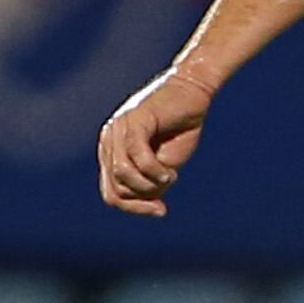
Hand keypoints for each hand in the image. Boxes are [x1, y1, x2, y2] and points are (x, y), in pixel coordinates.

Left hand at [97, 64, 217, 216]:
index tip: (161, 210)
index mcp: (112, 153)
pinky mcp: (134, 121)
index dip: (135, 208)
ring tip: (171, 175)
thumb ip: (150, 184)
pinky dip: (155, 171)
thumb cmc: (180, 128)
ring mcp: (119, 130)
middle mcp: (109, 141)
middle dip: (144, 197)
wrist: (193, 92)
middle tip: (168, 185)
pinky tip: (171, 172)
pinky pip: (137, 157)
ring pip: (122, 175)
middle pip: (116, 189)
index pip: (111, 194)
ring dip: (149, 184)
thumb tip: (145, 203)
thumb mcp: (164, 165)